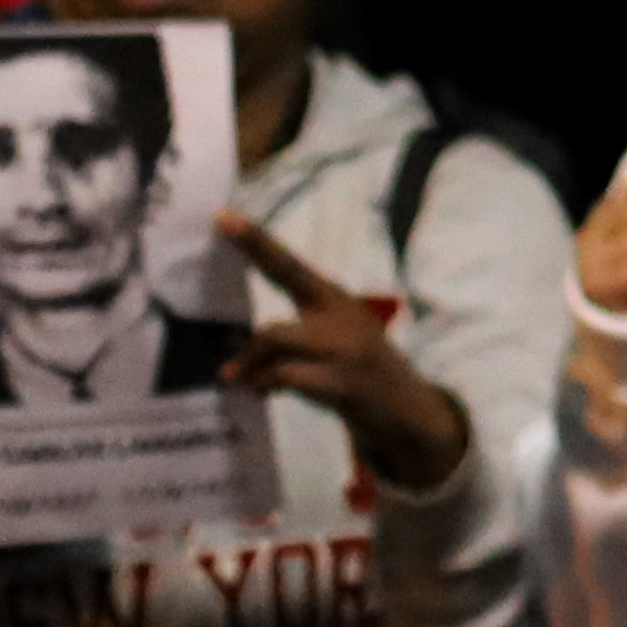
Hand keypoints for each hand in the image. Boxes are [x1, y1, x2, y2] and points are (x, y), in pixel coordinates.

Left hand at [219, 212, 473, 489]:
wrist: (406, 409)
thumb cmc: (355, 371)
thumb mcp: (327, 344)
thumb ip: (284, 345)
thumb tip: (232, 366)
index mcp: (333, 300)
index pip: (288, 265)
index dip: (256, 240)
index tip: (223, 216)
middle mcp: (340, 312)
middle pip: (285, 279)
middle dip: (255, 261)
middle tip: (221, 245)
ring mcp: (344, 345)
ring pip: (274, 334)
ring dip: (249, 359)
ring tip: (235, 377)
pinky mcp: (342, 381)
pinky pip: (284, 375)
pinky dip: (263, 384)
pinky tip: (261, 392)